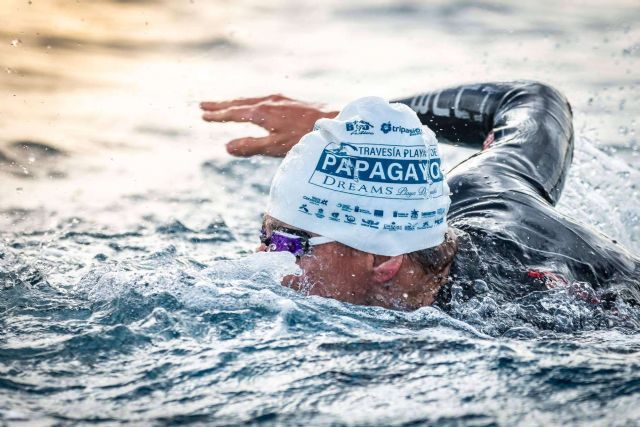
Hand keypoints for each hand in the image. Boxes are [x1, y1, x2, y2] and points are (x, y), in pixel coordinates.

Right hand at [200, 94, 337, 156]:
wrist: (334, 122)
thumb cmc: (305, 138)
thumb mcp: (275, 147)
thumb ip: (250, 147)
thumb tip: (226, 147)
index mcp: (261, 112)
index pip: (233, 113)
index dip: (217, 116)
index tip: (203, 116)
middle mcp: (268, 101)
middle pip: (239, 103)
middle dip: (220, 105)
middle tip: (203, 106)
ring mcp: (280, 99)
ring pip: (250, 99)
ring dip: (234, 102)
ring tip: (223, 105)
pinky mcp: (289, 101)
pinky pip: (261, 99)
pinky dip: (249, 102)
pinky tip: (253, 105)